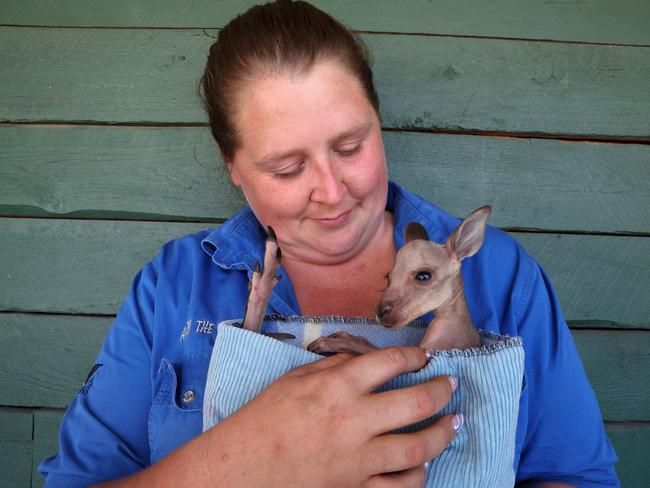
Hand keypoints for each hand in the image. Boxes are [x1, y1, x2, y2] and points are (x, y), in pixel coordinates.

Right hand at [208, 346, 457, 486]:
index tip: (424, 355)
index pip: (390, 362)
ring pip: (417, 448)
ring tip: (454, 422)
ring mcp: (358, 458)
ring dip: (442, 433)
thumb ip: (336, 367)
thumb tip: (368, 360)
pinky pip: (399, 486)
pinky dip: (418, 474)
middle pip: (415, 403)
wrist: (245, 466)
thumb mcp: (297, 378)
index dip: (414, 355)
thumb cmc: (266, 417)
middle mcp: (354, 421)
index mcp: (338, 387)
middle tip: (451, 385)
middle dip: (441, 391)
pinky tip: (424, 463)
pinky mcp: (356, 487)